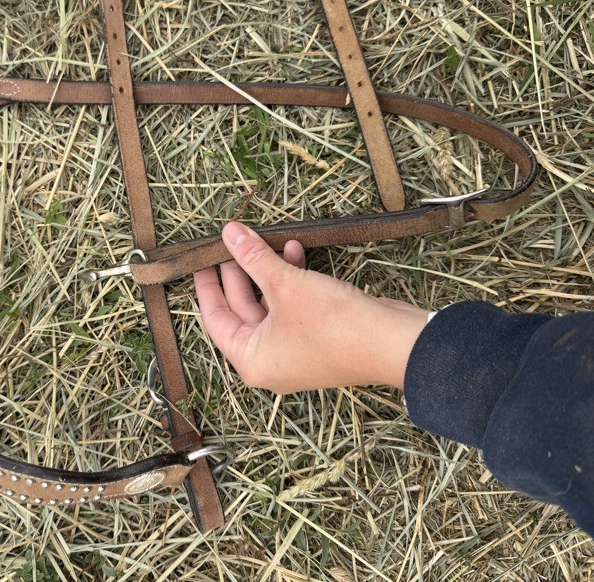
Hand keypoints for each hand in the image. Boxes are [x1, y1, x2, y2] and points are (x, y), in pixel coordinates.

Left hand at [193, 222, 429, 393]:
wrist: (392, 343)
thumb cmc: (333, 324)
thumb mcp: (285, 284)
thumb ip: (253, 258)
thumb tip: (228, 232)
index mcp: (251, 359)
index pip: (215, 319)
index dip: (207, 286)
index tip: (201, 260)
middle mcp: (270, 360)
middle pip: (243, 310)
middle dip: (241, 272)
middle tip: (233, 242)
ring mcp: (295, 352)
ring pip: (270, 305)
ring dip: (269, 271)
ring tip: (268, 241)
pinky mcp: (317, 339)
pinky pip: (293, 306)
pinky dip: (291, 281)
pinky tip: (295, 251)